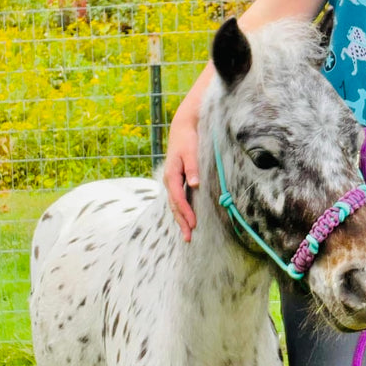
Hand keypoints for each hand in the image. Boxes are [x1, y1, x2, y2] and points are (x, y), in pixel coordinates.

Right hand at [163, 109, 199, 240]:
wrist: (183, 127)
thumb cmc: (188, 139)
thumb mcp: (191, 151)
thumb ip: (193, 168)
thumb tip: (195, 184)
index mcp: (171, 175)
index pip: (178, 198)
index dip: (186, 212)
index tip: (193, 224)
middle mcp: (169, 180)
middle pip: (174, 205)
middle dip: (181, 222)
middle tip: (188, 238)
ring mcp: (172, 180)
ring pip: (175, 204)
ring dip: (181, 218)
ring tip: (187, 233)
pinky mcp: (177, 179)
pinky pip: (178, 198)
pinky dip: (182, 210)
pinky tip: (186, 217)